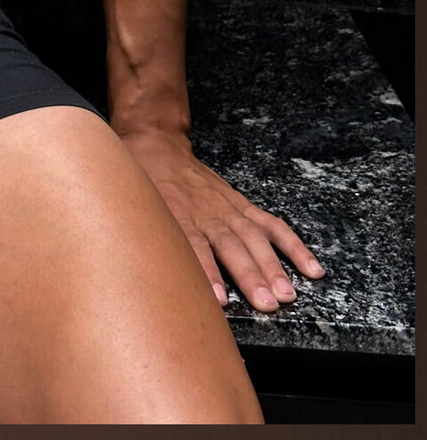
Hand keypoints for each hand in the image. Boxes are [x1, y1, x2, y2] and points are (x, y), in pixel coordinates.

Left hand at [117, 126, 325, 313]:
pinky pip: (272, 225)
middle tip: (266, 303)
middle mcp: (206, 213)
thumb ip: (145, 237)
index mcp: (177, 214)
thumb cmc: (144, 184)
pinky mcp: (242, 205)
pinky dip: (293, 246)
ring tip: (286, 293)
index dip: (207, 272)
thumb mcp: (137, 208)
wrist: (156, 145)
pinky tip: (311, 268)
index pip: (193, 245)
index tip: (219, 299)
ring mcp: (228, 209)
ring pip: (254, 238)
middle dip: (250, 276)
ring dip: (272, 267)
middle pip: (230, 246)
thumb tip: (142, 274)